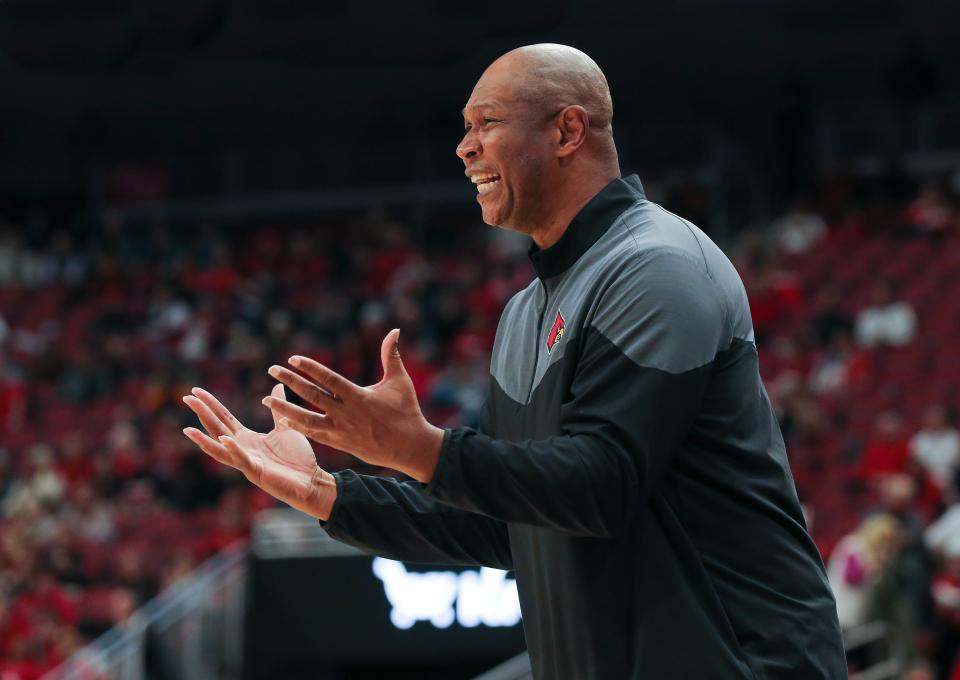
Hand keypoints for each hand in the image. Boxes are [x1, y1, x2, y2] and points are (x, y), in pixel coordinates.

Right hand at [181, 384, 336, 519]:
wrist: (311, 481)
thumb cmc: (297, 458)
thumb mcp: (285, 427)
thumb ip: (278, 409)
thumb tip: (277, 386)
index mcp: (247, 439)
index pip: (224, 418)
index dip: (210, 405)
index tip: (195, 391)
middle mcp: (242, 449)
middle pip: (217, 429)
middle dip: (202, 414)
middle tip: (186, 398)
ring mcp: (247, 462)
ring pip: (221, 449)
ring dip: (204, 439)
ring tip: (188, 429)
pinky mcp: (257, 472)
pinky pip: (242, 460)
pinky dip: (233, 450)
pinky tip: (224, 439)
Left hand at [263, 328, 444, 482]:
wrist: (409, 447)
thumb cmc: (407, 411)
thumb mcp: (400, 381)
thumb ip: (391, 355)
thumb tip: (394, 331)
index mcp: (358, 396)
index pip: (329, 379)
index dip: (310, 368)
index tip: (292, 359)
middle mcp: (346, 413)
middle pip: (312, 395)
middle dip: (291, 382)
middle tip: (272, 370)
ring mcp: (341, 430)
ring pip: (307, 419)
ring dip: (285, 409)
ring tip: (265, 401)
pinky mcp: (340, 443)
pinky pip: (314, 434)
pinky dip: (298, 428)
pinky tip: (283, 421)